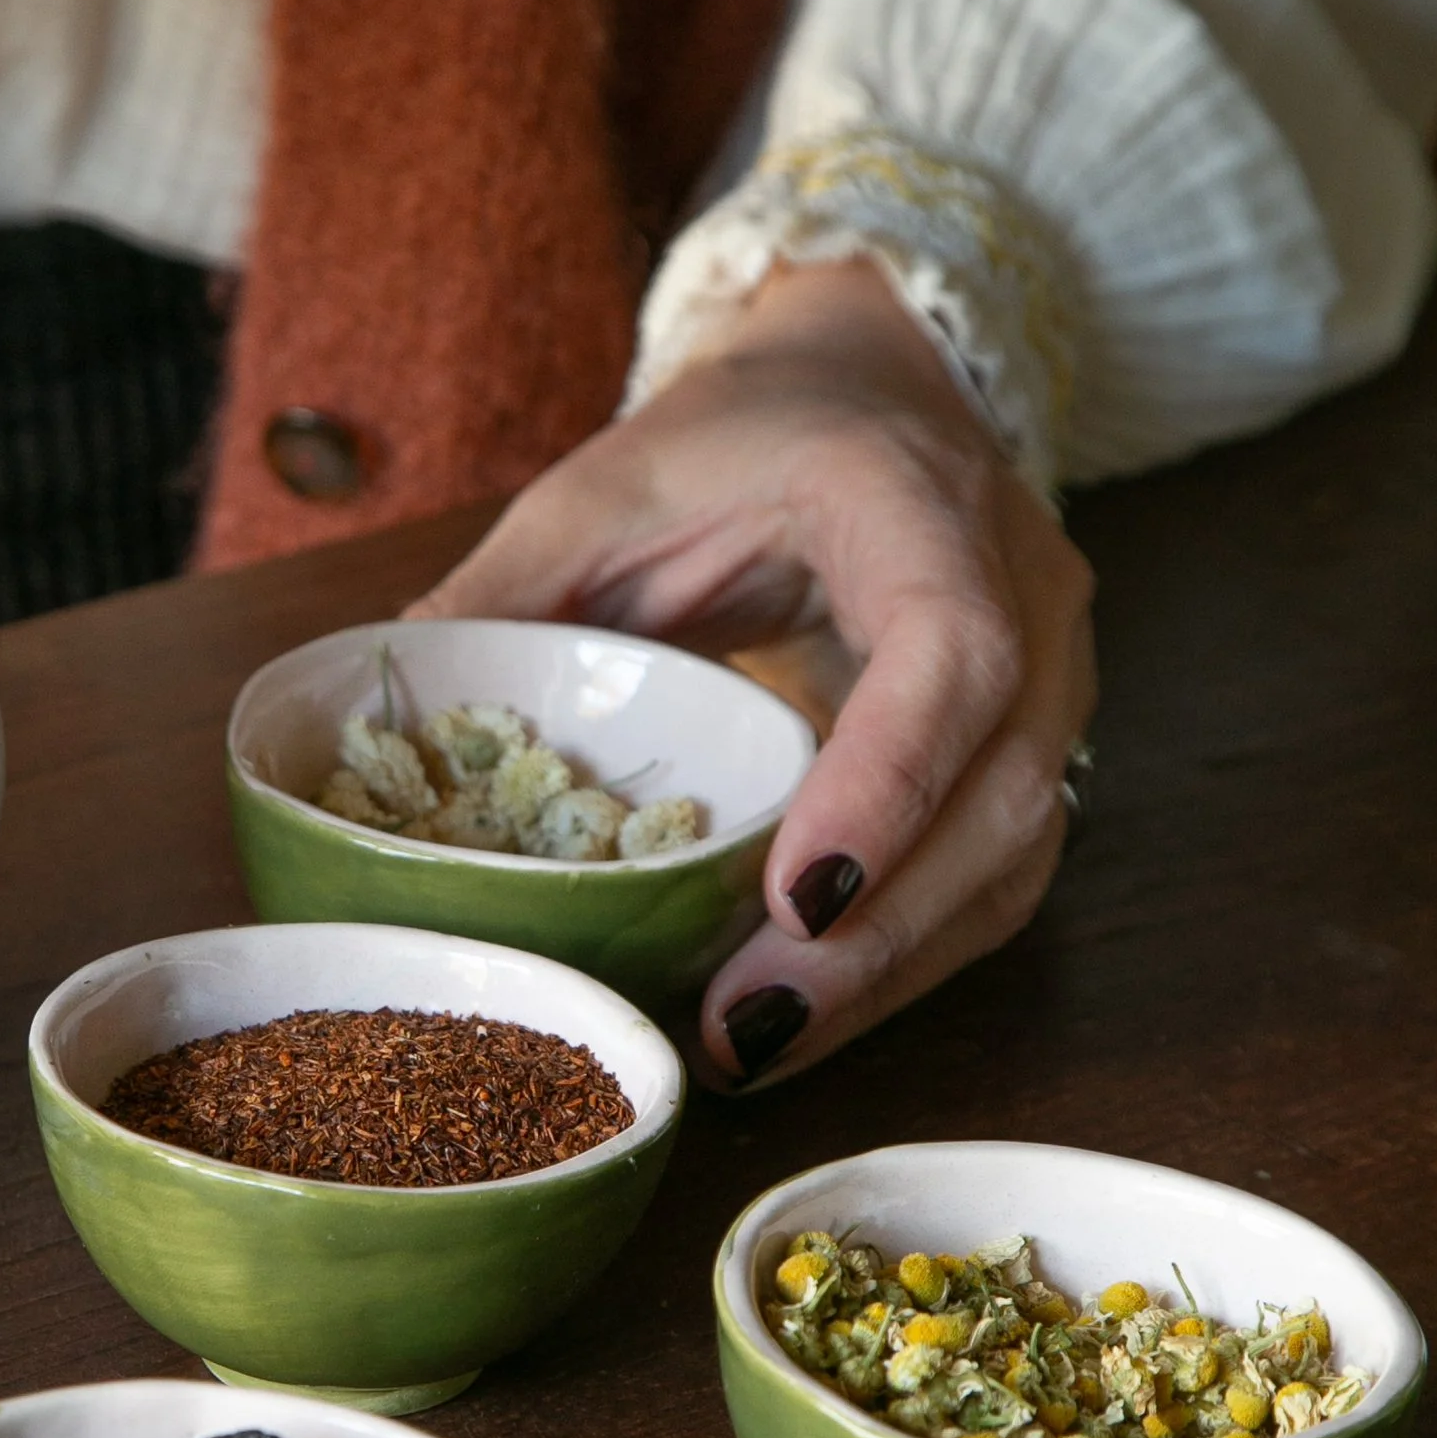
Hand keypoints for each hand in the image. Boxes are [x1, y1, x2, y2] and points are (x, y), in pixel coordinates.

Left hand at [411, 259, 1093, 1085]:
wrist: (862, 390)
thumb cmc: (737, 438)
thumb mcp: (604, 488)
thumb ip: (506, 594)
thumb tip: (387, 726)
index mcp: (917, 501)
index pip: (950, 650)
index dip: (886, 782)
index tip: (796, 898)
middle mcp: (1022, 593)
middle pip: (1002, 790)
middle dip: (879, 934)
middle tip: (749, 1029)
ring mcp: (1050, 676)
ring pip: (1016, 858)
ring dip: (894, 972)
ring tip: (757, 1046)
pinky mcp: (1028, 747)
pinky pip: (995, 877)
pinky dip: (905, 959)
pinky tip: (799, 1013)